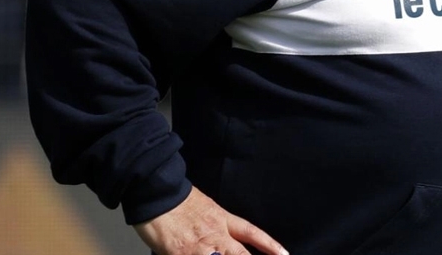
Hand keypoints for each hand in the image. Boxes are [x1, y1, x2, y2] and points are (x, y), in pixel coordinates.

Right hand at [133, 186, 288, 254]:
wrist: (157, 192)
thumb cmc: (176, 200)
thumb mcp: (204, 207)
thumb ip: (214, 224)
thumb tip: (220, 238)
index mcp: (222, 218)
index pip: (251, 232)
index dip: (269, 245)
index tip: (284, 254)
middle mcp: (215, 233)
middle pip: (241, 254)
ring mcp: (199, 246)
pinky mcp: (181, 254)